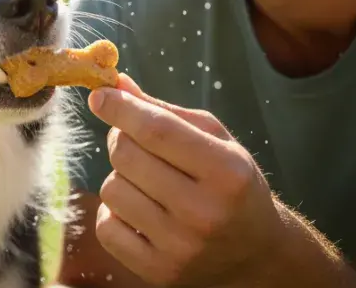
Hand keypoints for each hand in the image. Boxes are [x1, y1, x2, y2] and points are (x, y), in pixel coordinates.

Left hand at [86, 74, 285, 285]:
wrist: (255, 254)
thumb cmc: (232, 186)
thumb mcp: (215, 141)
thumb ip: (165, 112)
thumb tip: (116, 85)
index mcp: (226, 172)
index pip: (156, 130)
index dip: (121, 108)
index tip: (100, 95)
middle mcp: (205, 212)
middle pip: (126, 156)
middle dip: (121, 139)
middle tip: (135, 142)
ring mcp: (181, 247)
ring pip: (111, 189)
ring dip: (120, 178)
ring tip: (148, 183)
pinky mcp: (159, 272)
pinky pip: (105, 227)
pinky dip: (115, 214)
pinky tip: (141, 212)